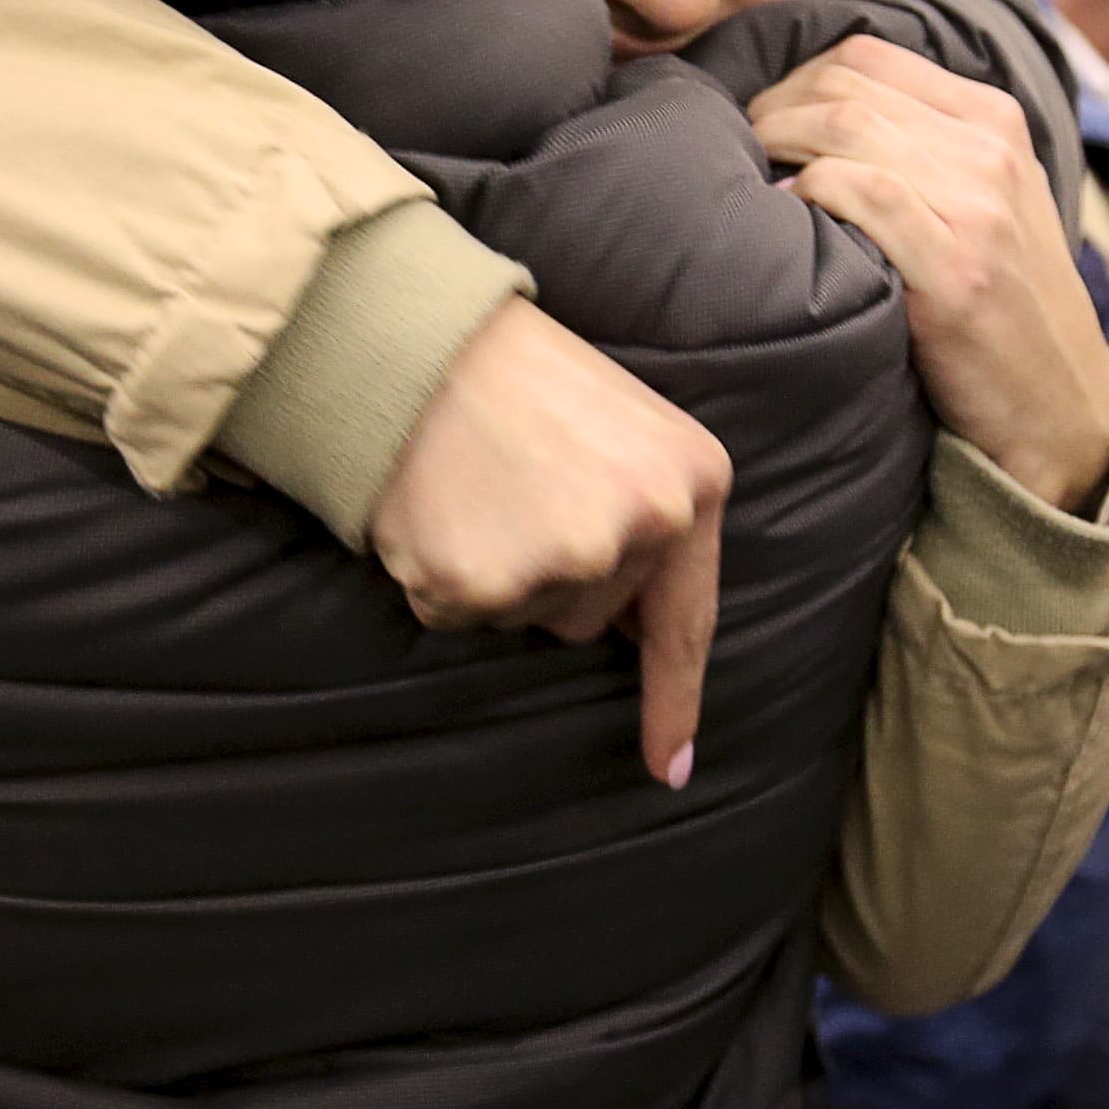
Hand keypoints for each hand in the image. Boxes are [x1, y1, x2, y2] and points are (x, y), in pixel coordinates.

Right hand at [371, 298, 730, 786]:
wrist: (414, 336)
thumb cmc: (519, 378)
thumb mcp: (627, 431)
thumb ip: (652, 520)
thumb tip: (639, 634)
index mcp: (693, 484)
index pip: (686, 622)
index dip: (676, 704)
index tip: (673, 772)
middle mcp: (643, 530)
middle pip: (592, 619)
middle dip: (552, 572)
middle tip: (515, 482)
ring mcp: (565, 562)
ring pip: (526, 619)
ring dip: (498, 571)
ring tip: (477, 486)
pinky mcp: (482, 585)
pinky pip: (457, 616)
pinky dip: (441, 576)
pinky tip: (438, 510)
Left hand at [747, 36, 1108, 513]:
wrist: (1057, 402)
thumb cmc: (999, 300)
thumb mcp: (986, 198)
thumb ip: (922, 145)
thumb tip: (807, 111)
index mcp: (995, 118)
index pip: (867, 55)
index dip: (793, 78)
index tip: (762, 118)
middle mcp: (991, 150)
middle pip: (845, 85)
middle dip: (772, 110)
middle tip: (743, 153)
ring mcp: (978, 206)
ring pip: (847, 127)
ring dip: (780, 144)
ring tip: (757, 178)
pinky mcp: (956, 268)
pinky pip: (862, 192)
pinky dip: (810, 191)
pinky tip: (790, 213)